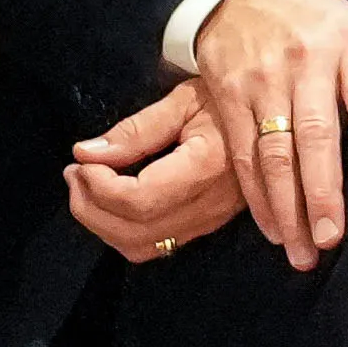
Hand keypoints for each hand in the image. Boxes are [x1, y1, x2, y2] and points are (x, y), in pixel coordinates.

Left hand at [60, 82, 246, 264]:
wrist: (273, 118)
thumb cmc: (226, 99)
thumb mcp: (182, 101)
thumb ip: (134, 131)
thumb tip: (86, 153)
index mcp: (206, 168)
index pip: (141, 200)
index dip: (100, 188)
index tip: (82, 162)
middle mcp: (210, 205)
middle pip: (135, 233)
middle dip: (91, 209)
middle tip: (74, 173)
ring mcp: (209, 222)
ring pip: (142, 247)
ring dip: (102, 224)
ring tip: (86, 186)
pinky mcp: (205, 226)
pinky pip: (156, 245)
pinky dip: (122, 229)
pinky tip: (110, 199)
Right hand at [185, 0, 347, 264]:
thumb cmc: (324, 25)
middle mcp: (305, 63)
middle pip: (313, 132)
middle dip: (321, 190)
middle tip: (332, 237)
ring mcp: (262, 81)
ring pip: (274, 152)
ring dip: (287, 207)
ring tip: (303, 251)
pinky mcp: (228, 98)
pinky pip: (243, 155)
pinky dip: (258, 198)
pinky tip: (274, 229)